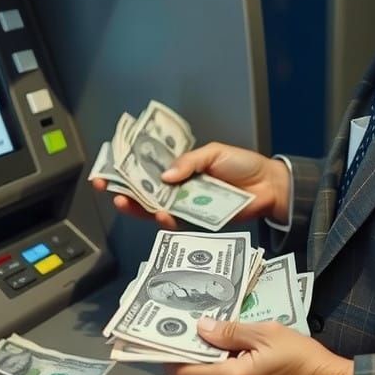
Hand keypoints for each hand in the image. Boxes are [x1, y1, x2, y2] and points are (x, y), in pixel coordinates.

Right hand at [91, 141, 289, 229]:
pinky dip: (166, 219)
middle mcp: (179, 187)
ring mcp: (186, 204)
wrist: (268, 186)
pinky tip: (160, 214)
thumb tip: (164, 176)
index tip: (108, 166)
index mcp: (181, 167)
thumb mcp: (214, 153)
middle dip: (123, 188)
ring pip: (155, 208)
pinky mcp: (197, 221)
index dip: (128, 167)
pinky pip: (176, 222)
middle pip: (145, 190)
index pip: (149, 167)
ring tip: (124, 202)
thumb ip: (188, 162)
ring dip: (138, 206)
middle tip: (106, 187)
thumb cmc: (242, 165)